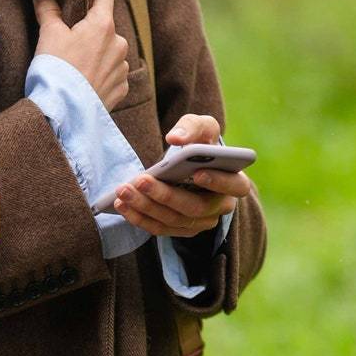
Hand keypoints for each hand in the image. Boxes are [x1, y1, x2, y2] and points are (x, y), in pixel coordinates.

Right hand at [32, 0, 130, 111]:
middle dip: (91, 30)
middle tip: (71, 43)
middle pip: (106, 25)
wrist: (64, 112)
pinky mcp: (122, 88)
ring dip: (98, 54)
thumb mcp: (48, 35)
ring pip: (111, 51)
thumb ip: (47, 8)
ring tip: (77, 67)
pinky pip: (113, 74)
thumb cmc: (56, 70)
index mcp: (103, 24)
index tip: (80, 0)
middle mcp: (119, 43)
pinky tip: (85, 82)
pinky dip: (101, 75)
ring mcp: (123, 67)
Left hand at [111, 114, 256, 239]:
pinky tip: (121, 204)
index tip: (198, 173)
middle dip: (165, 195)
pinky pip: (159, 229)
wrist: (189, 164)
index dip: (218, 182)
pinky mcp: (180, 229)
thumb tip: (175, 138)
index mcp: (235, 182)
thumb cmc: (199, 143)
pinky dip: (139, 218)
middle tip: (141, 180)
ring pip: (173, 220)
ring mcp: (200, 222)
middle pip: (195, 208)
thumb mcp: (201, 127)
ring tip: (123, 191)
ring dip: (146, 207)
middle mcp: (220, 207)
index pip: (235, 186)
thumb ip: (192, 126)